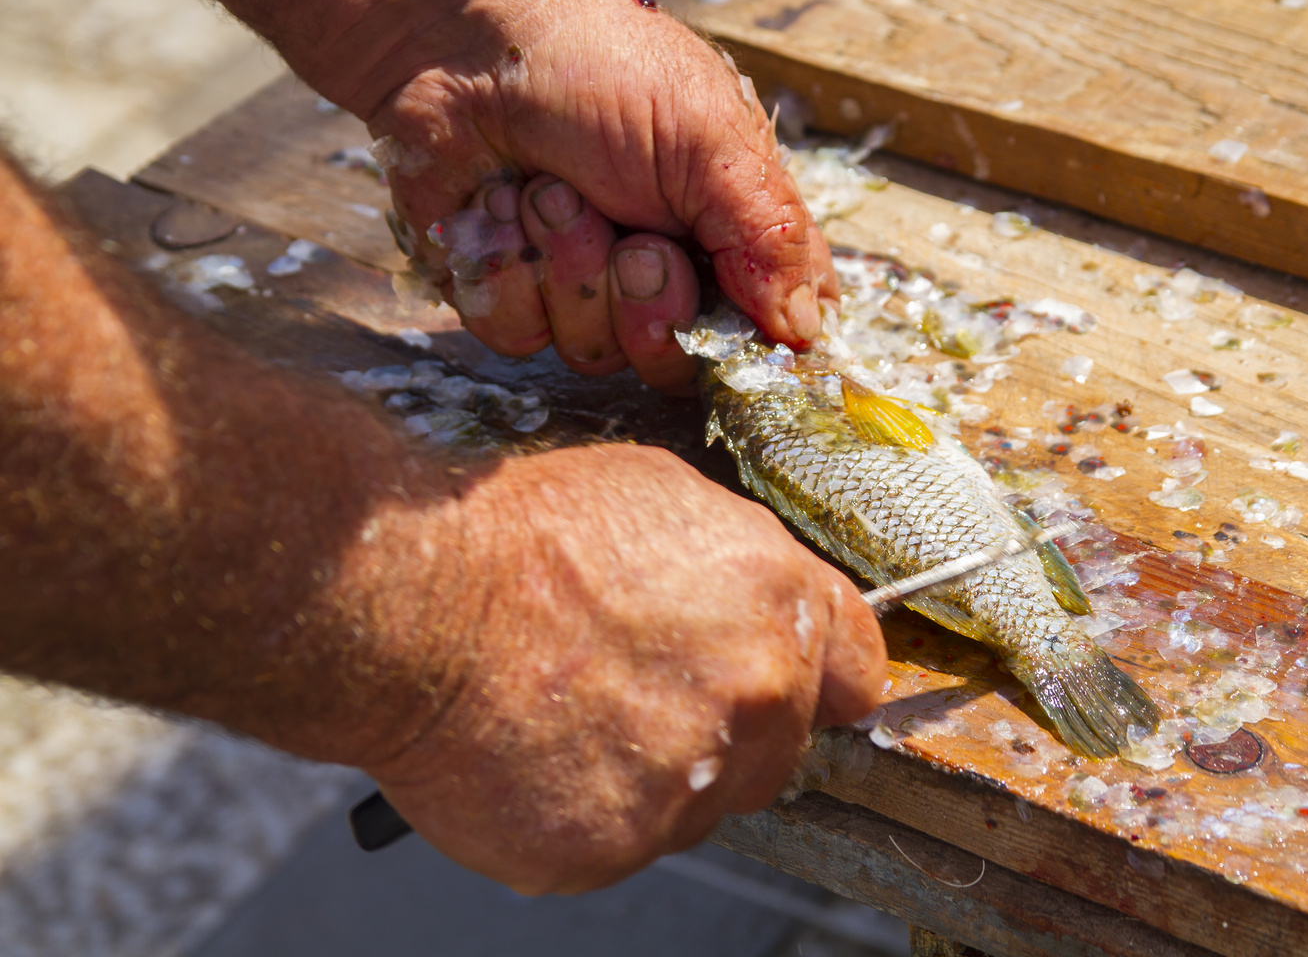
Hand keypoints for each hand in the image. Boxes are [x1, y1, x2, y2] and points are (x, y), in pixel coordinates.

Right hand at [361, 445, 885, 892]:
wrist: (415, 602)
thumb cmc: (521, 536)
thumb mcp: (663, 498)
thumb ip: (740, 568)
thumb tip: (757, 600)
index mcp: (780, 604)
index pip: (856, 669)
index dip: (819, 676)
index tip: (794, 685)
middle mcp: (756, 697)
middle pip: (780, 747)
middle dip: (728, 728)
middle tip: (642, 692)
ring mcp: (690, 783)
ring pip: (700, 803)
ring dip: (656, 775)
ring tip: (572, 714)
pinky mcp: (613, 847)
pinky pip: (622, 844)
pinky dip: (584, 812)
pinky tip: (537, 756)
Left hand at [369, 0, 835, 392]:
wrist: (461, 38)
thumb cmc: (599, 68)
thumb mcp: (709, 141)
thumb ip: (767, 239)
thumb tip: (805, 331)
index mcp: (732, 231)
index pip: (773, 328)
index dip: (755, 345)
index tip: (735, 326)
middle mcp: (665, 270)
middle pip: (680, 363)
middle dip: (652, 304)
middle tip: (633, 238)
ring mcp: (583, 287)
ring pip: (595, 353)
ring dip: (570, 267)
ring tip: (550, 191)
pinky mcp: (509, 292)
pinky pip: (518, 336)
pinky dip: (507, 270)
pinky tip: (498, 207)